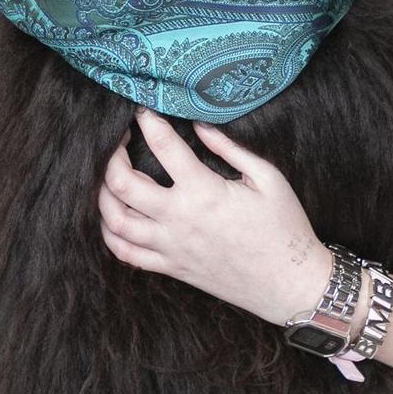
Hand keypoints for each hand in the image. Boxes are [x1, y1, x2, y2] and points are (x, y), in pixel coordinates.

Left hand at [98, 108, 333, 325]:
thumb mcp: (268, 178)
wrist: (289, 284)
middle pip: (121, 183)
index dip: (148, 121)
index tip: (142, 109)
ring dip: (103, 195)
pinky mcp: (171, 267)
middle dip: (111, 156)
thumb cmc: (284, 228)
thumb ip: (230, 148)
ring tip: (109, 177)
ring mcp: (171, 247)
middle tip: (118, 142)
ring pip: (115, 220)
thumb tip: (199, 124)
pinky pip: (126, 254)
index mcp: (204, 192)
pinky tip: (113, 217)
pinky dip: (111, 234)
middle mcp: (179, 219)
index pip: (163, 146)